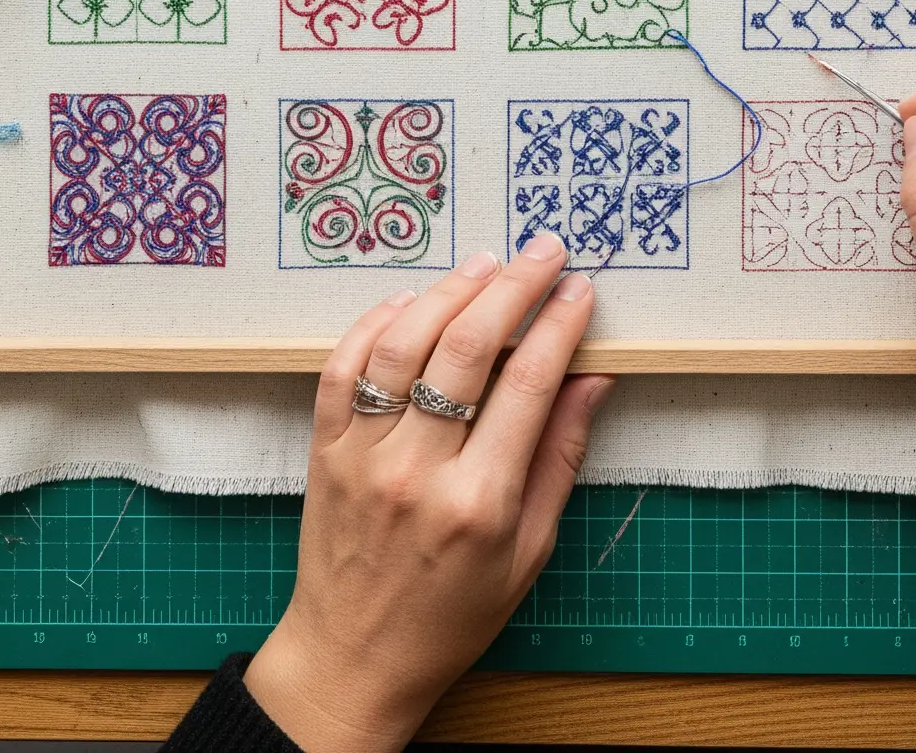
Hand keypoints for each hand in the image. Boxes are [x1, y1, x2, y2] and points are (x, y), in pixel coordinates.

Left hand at [245, 235, 612, 752]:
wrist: (352, 661)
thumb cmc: (449, 617)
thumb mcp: (527, 554)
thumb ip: (559, 459)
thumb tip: (591, 379)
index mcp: (478, 504)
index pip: (527, 383)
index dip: (558, 324)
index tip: (578, 290)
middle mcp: (417, 471)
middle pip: (467, 348)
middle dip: (513, 287)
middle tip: (542, 253)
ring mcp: (363, 456)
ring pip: (403, 343)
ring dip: (448, 291)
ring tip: (484, 264)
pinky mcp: (323, 449)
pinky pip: (344, 365)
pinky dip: (376, 322)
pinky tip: (410, 303)